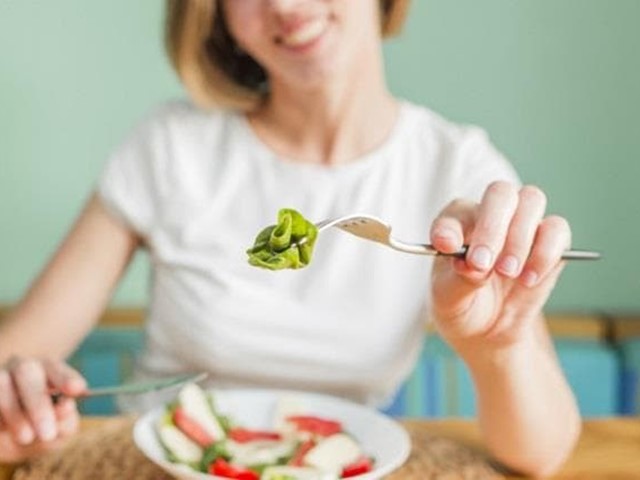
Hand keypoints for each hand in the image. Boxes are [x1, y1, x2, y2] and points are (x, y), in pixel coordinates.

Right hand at [0, 357, 85, 462]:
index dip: (65, 378)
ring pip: (2, 384)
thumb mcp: (61, 427)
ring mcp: (0, 378)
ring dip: (15, 414)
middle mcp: (22, 368)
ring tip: (27, 437)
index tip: (78, 389)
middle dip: (38, 403)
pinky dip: (0, 419)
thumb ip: (66, 419)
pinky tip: (5, 431)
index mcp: (48, 369)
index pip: (56, 368)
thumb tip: (65, 407)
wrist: (11, 440)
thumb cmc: (44, 428)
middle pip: (27, 371)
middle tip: (48, 433)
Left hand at [429, 181, 570, 348]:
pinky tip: (529, 279)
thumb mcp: (449, 299)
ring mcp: (522, 223)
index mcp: (456, 222)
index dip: (450, 228)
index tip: (447, 248)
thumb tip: (473, 264)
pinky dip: (546, 252)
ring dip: (520, 238)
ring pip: (531, 200)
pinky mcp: (551, 241)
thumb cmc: (461, 302)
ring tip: (507, 273)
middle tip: (484, 264)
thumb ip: (459, 279)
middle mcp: (490, 214)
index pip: (454, 213)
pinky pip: (557, 229)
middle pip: (500, 193)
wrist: (488, 328)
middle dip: (492, 227)